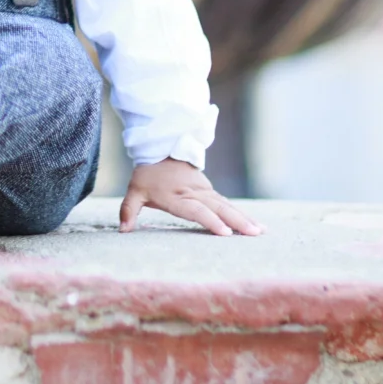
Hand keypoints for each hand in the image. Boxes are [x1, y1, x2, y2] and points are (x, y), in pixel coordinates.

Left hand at [121, 159, 264, 236]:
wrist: (162, 150)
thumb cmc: (148, 175)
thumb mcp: (135, 190)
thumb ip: (128, 210)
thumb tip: (122, 230)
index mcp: (176, 196)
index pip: (195, 209)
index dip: (209, 220)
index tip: (225, 232)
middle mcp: (194, 193)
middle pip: (218, 208)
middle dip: (236, 221)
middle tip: (253, 233)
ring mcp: (204, 191)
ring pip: (227, 205)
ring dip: (244, 217)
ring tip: (260, 231)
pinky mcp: (210, 191)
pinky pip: (228, 203)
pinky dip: (242, 213)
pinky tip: (255, 224)